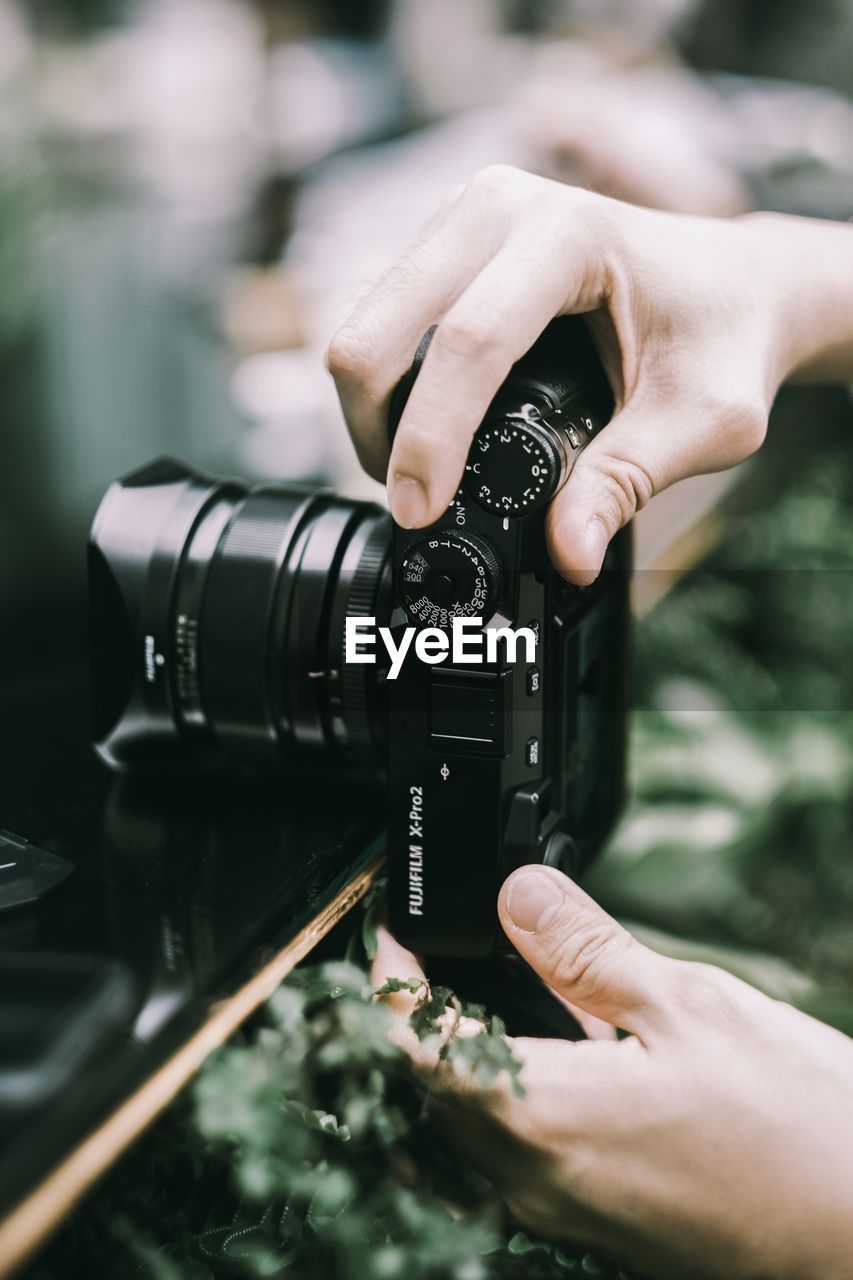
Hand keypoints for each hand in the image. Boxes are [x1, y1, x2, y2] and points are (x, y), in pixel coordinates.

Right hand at [327, 166, 852, 582]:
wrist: (737, 283)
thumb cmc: (725, 340)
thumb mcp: (702, 421)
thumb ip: (627, 484)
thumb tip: (567, 554)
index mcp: (569, 234)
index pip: (470, 342)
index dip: (432, 438)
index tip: (419, 512)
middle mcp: (500, 207)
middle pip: (379, 327)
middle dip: (377, 430)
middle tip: (410, 503)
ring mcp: (463, 217)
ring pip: (364, 324)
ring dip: (374, 413)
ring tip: (419, 475)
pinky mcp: (444, 241)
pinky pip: (380, 320)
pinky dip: (386, 387)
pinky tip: (423, 430)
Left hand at [373, 867, 852, 1278]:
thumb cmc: (798, 1133)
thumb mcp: (689, 1006)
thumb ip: (584, 949)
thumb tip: (517, 895)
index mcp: (543, 1118)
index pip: (407, 1044)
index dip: (386, 980)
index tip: (397, 930)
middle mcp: (534, 1180)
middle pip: (426, 1088)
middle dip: (418, 1014)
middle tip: (440, 949)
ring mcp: (563, 1212)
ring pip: (467, 1128)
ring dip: (460, 1058)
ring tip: (490, 993)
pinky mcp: (596, 1225)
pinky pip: (517, 1157)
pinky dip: (509, 1100)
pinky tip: (559, 1058)